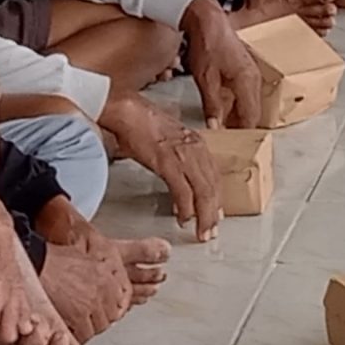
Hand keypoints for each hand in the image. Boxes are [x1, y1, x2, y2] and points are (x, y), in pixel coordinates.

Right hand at [105, 90, 222, 238]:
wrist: (128, 112)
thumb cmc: (144, 125)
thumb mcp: (170, 142)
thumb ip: (179, 160)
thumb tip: (180, 182)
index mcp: (198, 145)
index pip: (215, 177)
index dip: (217, 199)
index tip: (217, 215)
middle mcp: (196, 150)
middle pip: (212, 187)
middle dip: (213, 212)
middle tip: (211, 231)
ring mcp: (184, 155)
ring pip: (203, 191)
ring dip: (203, 215)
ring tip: (201, 232)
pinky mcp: (168, 162)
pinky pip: (182, 190)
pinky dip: (185, 207)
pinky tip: (184, 218)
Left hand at [180, 0, 262, 134]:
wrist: (208, 20)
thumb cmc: (207, 45)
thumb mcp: (205, 79)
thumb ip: (212, 104)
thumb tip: (216, 126)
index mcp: (247, 82)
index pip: (250, 117)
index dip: (242, 133)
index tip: (232, 146)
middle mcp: (254, 78)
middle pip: (253, 111)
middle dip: (241, 127)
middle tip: (227, 141)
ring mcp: (251, 72)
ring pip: (249, 102)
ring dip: (238, 115)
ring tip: (224, 128)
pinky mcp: (244, 69)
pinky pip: (245, 93)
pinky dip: (237, 104)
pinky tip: (223, 109)